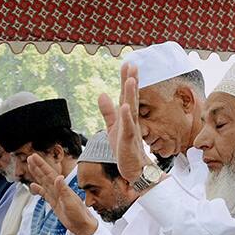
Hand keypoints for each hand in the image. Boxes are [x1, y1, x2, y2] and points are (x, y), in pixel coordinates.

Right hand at [27, 154, 97, 234]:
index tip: (34, 157)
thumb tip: (59, 177)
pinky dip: (38, 189)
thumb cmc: (79, 215)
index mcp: (62, 188)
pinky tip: (33, 186)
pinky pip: (44, 194)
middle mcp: (59, 190)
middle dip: (38, 166)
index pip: (49, 173)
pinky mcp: (54, 203)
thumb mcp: (70, 202)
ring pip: (44, 183)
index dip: (41, 165)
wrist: (82, 226)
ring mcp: (56, 196)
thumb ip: (63, 190)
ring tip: (30, 166)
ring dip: (37, 175)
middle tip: (30, 157)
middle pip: (46, 175)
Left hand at [98, 63, 152, 182]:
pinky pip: (128, 128)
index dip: (126, 80)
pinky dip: (126, 117)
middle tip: (133, 65)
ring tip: (131, 80)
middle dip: (131, 82)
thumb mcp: (112, 128)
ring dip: (131, 95)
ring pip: (131, 110)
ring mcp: (131, 130)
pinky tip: (125, 107)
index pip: (126, 95)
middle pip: (131, 98)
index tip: (128, 64)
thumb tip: (101, 94)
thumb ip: (108, 112)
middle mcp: (131, 121)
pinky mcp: (128, 141)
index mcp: (126, 117)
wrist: (133, 170)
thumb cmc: (125, 149)